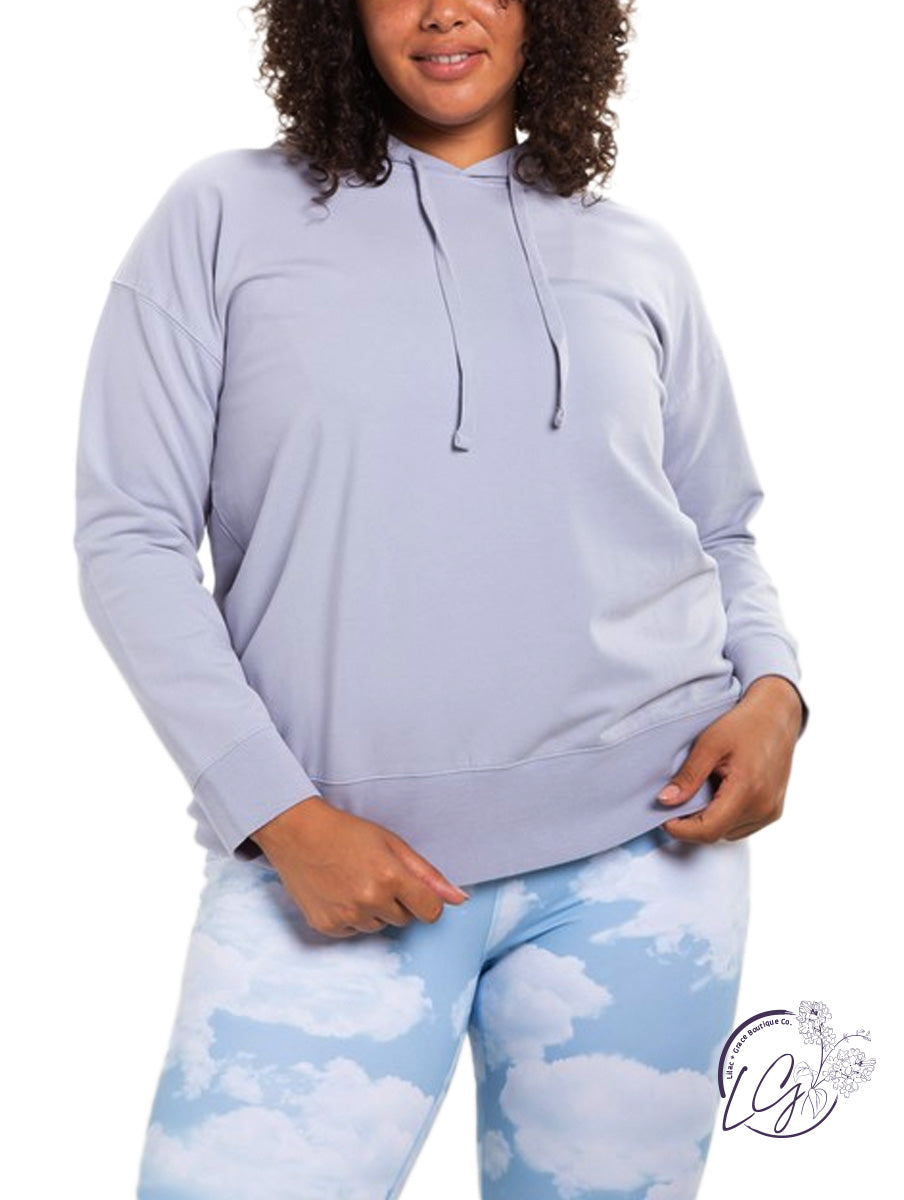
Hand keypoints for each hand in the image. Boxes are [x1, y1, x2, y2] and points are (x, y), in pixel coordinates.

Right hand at [249, 795, 469, 937]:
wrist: (297, 833)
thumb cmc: (347, 833)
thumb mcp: (392, 844)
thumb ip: (428, 875)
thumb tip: (460, 899)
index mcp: (391, 877)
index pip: (430, 912)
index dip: (424, 900)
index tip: (412, 889)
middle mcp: (369, 900)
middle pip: (404, 919)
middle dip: (396, 901)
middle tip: (374, 874)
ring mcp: (346, 916)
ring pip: (378, 927)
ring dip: (373, 910)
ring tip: (353, 880)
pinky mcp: (326, 926)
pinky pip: (353, 932)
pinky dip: (350, 917)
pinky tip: (338, 892)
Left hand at [656, 675, 803, 842]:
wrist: (777, 715)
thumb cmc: (744, 724)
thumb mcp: (709, 744)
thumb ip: (688, 776)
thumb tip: (665, 801)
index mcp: (748, 791)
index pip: (707, 831)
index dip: (680, 829)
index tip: (662, 817)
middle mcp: (763, 808)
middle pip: (716, 833)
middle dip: (691, 822)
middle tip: (678, 797)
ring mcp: (771, 812)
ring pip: (727, 832)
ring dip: (708, 819)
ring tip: (703, 789)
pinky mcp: (773, 811)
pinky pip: (740, 826)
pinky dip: (724, 816)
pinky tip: (720, 792)